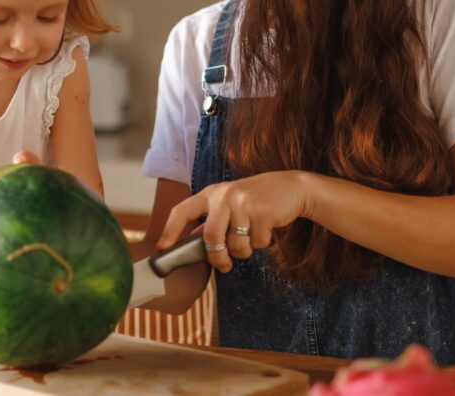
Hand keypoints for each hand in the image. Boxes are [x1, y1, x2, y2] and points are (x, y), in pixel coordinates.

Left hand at [156, 171, 313, 272]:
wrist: (292, 188)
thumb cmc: (257, 200)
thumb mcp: (231, 203)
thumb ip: (214, 220)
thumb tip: (193, 247)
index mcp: (212, 193)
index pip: (182, 211)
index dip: (170, 230)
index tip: (162, 247)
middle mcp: (224, 195)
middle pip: (211, 237)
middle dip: (217, 258)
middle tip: (224, 266)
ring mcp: (243, 202)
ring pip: (235, 244)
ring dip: (244, 251)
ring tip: (251, 238)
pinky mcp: (262, 211)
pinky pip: (257, 242)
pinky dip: (262, 243)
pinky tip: (266, 227)